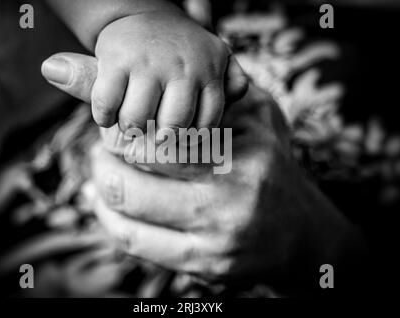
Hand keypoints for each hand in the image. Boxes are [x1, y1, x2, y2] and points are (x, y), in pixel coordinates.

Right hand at [42, 10, 247, 131]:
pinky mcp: (115, 60)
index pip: (207, 124)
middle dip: (161, 139)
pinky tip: (108, 116)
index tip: (180, 139)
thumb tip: (239, 94)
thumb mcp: (213, 57)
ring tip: (132, 124)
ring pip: (137, 120)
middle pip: (173, 127)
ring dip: (130, 129)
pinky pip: (107, 106)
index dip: (191, 139)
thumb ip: (230, 79)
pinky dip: (104, 118)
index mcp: (209, 70)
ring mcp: (147, 63)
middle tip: (154, 136)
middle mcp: (182, 67)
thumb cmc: (181, 49)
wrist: (142, 13)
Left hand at [88, 84, 365, 292]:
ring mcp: (216, 240)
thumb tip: (154, 71)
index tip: (116, 123)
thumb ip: (212, 89)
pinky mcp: (204, 267)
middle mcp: (230, 199)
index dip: (122, 129)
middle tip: (102, 147)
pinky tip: (107, 204)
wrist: (299, 232)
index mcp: (242, 153)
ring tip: (101, 172)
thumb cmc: (269, 164)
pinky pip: (137, 244)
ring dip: (100, 189)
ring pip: (128, 214)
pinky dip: (110, 220)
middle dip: (104, 159)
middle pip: (132, 179)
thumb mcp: (253, 115)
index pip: (156, 139)